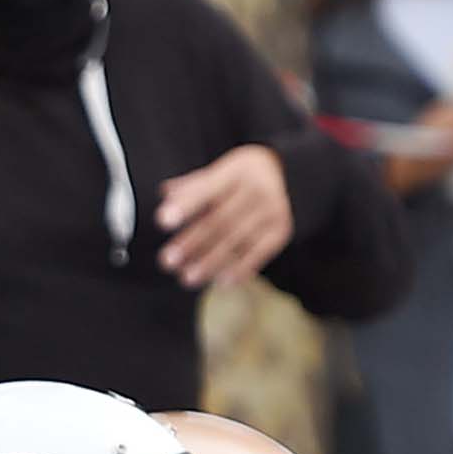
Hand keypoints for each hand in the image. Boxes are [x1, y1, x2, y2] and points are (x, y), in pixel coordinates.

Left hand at [156, 145, 293, 288]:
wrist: (290, 176)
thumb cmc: (239, 179)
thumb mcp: (219, 172)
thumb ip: (192, 186)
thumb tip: (164, 194)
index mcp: (236, 171)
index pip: (207, 189)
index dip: (185, 206)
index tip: (162, 221)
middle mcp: (257, 190)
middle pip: (219, 220)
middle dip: (191, 243)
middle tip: (167, 261)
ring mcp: (271, 211)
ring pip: (236, 240)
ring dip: (210, 262)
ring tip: (186, 278)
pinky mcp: (281, 231)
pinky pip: (259, 253)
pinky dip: (239, 269)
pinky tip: (220, 282)